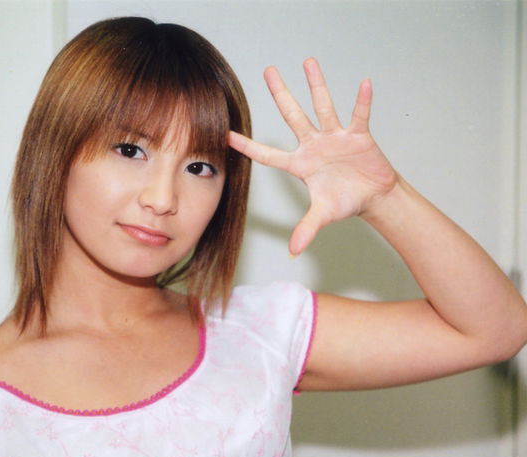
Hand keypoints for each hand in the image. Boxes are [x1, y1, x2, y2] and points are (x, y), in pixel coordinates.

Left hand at [229, 57, 397, 255]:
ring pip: (323, 106)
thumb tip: (292, 252)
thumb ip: (307, 229)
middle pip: (293, 116)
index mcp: (300, 164)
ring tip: (308, 62)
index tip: (226, 134)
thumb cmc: (345, 202)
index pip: (268, 154)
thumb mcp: (323, 215)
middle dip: (281, 94)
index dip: (248, 146)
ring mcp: (334, 137)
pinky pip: (358, 115)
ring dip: (317, 86)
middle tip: (268, 71)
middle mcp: (313, 145)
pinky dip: (361, 102)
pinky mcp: (358, 135)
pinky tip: (363, 84)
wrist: (373, 196)